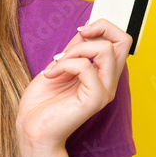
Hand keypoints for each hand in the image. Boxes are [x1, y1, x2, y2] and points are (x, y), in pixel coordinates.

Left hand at [16, 18, 131, 154]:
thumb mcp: (59, 65)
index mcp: (102, 73)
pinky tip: (50, 75)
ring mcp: (104, 91)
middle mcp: (108, 82)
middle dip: (98, 29)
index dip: (104, 26)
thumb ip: (75, 50)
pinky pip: (85, 67)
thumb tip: (86, 28)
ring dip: (76, 50)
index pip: (121, 41)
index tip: (81, 31)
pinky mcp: (95, 100)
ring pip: (106, 50)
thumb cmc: (42, 102)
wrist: (31, 129)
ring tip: (57, 63)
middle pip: (124, 40)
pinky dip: (64, 64)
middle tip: (75, 38)